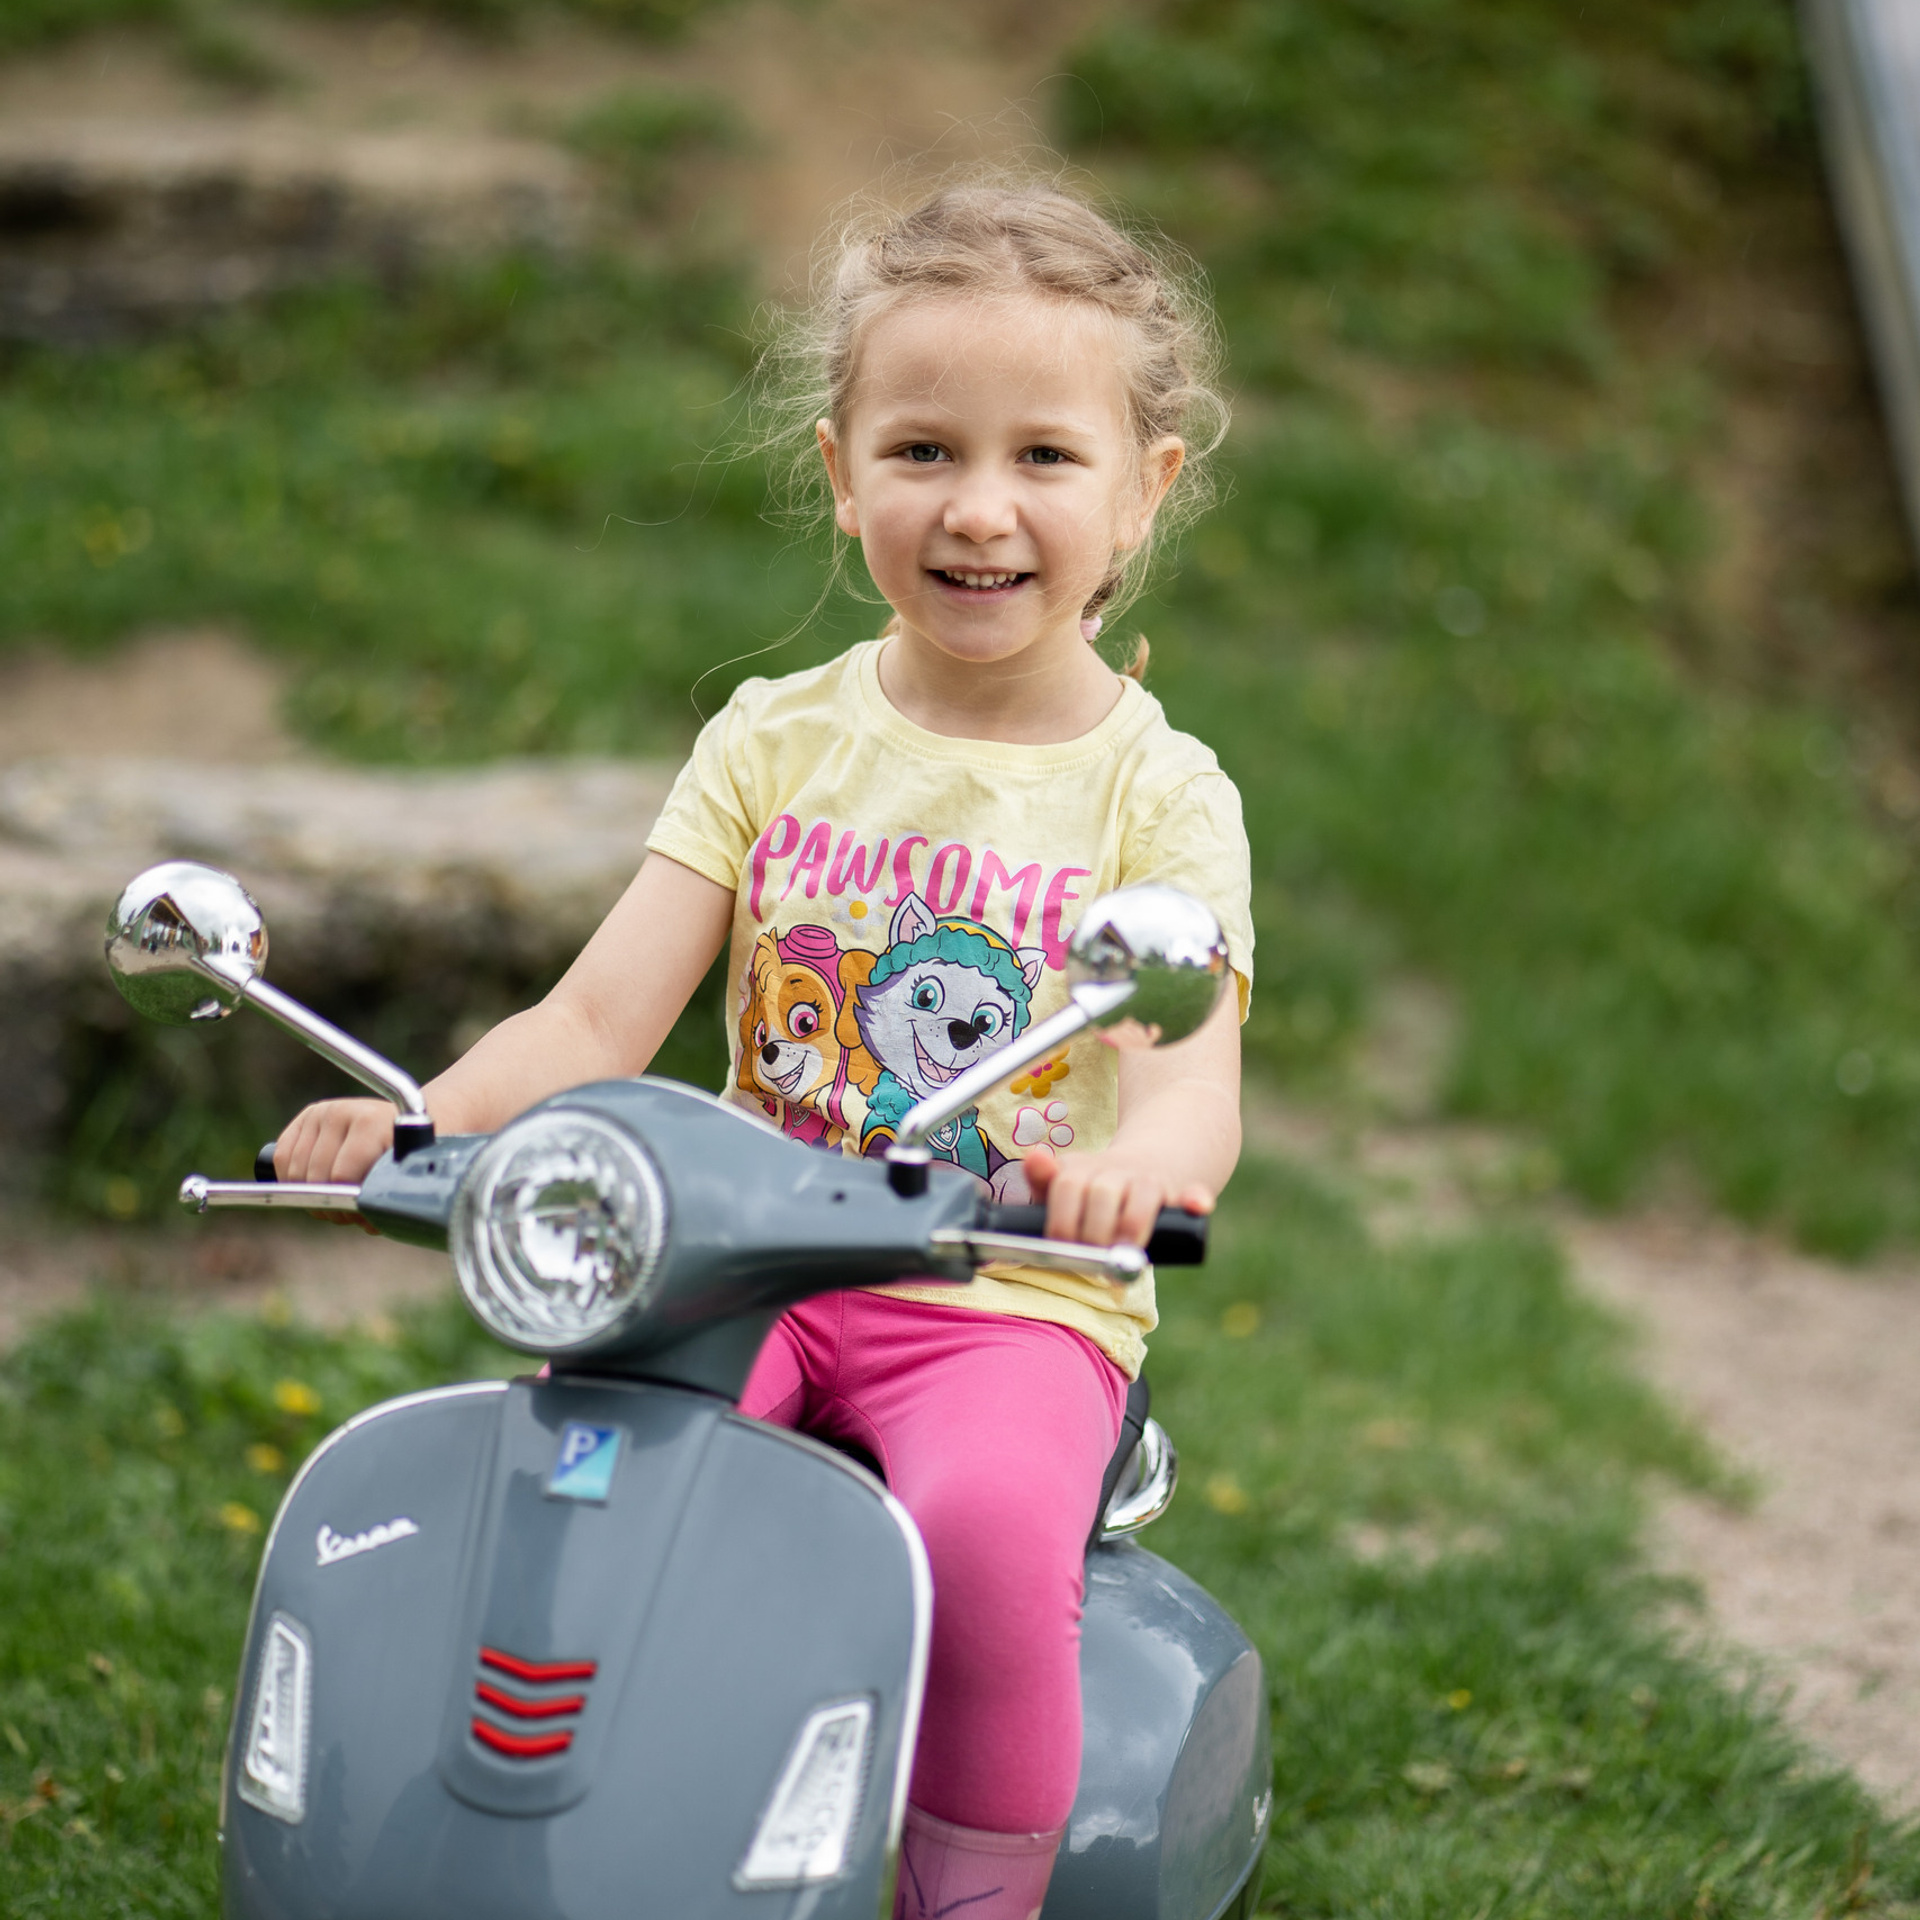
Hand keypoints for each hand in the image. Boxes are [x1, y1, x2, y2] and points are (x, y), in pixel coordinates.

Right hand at [272, 1098, 394, 1230]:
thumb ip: (384, 1193)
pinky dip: (291, 1180)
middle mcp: (340, 1112)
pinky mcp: (305, 1117)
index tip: (358, 1214)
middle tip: (345, 1214)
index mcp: (371, 1122)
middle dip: (329, 1204)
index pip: (342, 1175)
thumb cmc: (404, 1153)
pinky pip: (283, 1158)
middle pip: (316, 1176)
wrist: (405, 1120)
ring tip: (332, 1201)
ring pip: (296, 1171)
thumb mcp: (402, 1172)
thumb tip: (364, 1219)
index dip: (346, 1203)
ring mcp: (320, 1113)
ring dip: (310, 1196)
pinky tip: (312, 1187)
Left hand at [1022, 1143, 1214, 1248]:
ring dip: (1131, 1226)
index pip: (1067, 1185)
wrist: (1150, 1162)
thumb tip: (1035, 1156)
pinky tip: (1198, 1207)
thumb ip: (1043, 1179)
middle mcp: (1116, 1171)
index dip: (1063, 1222)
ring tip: (1126, 1253)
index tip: (1064, 1248)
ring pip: (1140, 1197)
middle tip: (1094, 1258)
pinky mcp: (1179, 1193)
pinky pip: (1191, 1195)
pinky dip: (1195, 1200)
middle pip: (1101, 1193)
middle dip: (1095, 1231)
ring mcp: (1148, 1181)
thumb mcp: (1066, 1185)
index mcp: (1082, 1169)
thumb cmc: (1095, 1190)